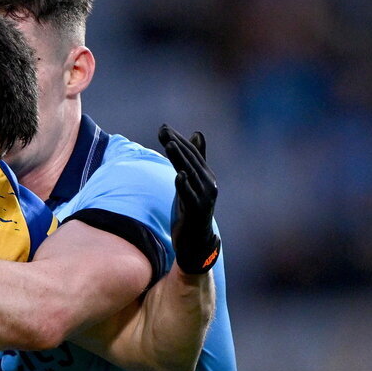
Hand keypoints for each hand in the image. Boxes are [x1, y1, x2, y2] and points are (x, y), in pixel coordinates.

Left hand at [158, 124, 219, 273]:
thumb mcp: (192, 183)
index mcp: (206, 176)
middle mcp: (208, 184)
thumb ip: (195, 161)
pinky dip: (184, 185)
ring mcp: (204, 198)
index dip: (178, 140)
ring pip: (190, 174)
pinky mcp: (197, 211)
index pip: (192, 153)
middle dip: (176, 144)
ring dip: (180, 159)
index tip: (164, 128)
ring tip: (169, 145)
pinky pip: (190, 196)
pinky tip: (178, 175)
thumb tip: (197, 133)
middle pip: (190, 160)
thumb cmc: (191, 210)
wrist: (196, 242)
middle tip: (162, 130)